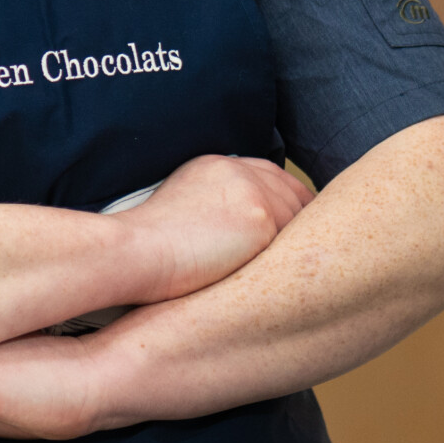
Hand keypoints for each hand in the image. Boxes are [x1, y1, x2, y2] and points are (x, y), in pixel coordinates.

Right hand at [115, 155, 314, 303]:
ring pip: (299, 216)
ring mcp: (252, 191)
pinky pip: (296, 239)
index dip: (283, 200)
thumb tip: (238, 234)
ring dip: (301, 241)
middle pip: (291, 191)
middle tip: (309, 249)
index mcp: (215, 166)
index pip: (266, 175)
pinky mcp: (261, 218)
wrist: (133, 253)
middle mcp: (237, 170)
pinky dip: (297, 257)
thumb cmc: (144, 247)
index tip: (291, 223)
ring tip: (304, 268)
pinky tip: (295, 277)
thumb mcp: (178, 208)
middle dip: (300, 219)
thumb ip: (212, 207)